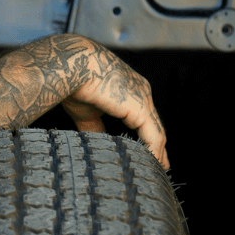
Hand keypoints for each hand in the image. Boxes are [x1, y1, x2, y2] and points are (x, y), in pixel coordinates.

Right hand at [60, 47, 168, 168]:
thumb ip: (96, 128)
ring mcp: (143, 99)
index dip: (147, 134)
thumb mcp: (87, 110)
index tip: (148, 150)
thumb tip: (99, 144)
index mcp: (129, 88)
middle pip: (154, 124)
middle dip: (158, 144)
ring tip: (158, 169)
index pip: (144, 116)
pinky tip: (153, 165)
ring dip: (158, 152)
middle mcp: (140, 91)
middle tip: (162, 164)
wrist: (72, 66)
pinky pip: (153, 136)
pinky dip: (154, 152)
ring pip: (156, 131)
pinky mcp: (140, 109)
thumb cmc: (74, 82)